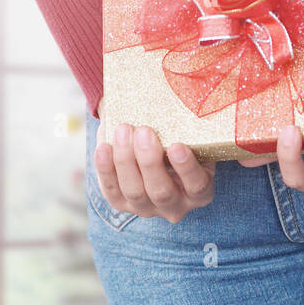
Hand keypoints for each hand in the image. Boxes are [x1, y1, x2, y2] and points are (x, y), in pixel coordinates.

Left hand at [93, 120, 215, 222]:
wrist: (155, 151)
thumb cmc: (178, 142)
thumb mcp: (191, 140)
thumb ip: (187, 129)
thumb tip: (179, 96)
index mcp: (199, 192)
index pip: (197, 185)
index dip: (187, 168)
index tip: (177, 145)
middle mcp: (175, 206)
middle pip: (161, 191)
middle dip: (150, 161)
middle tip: (144, 131)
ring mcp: (147, 208)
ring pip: (134, 191)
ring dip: (126, 160)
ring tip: (123, 130)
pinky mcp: (122, 204)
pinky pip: (111, 190)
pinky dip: (106, 169)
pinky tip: (104, 148)